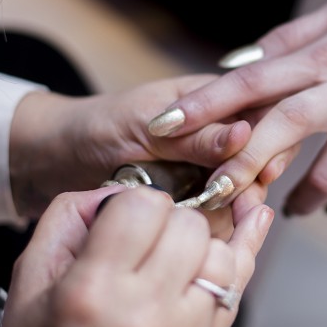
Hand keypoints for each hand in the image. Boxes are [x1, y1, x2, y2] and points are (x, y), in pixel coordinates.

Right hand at [0, 185, 273, 326]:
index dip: (134, 202)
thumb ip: (71, 217)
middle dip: (169, 221)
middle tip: (145, 242)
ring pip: (221, 253)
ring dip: (200, 244)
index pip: (143, 207)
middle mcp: (144, 315)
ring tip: (171, 257)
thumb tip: (121, 189)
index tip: (125, 218)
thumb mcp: (32, 278)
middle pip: (189, 226)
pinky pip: (241, 284)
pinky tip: (254, 218)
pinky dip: (247, 247)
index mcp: (92, 292)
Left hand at [8, 74, 265, 218]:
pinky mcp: (199, 195)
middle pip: (267, 154)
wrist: (57, 159)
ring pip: (250, 186)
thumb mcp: (147, 125)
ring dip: (238, 203)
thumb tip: (246, 134)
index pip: (266, 113)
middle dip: (256, 178)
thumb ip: (197, 134)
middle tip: (236, 199)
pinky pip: (225, 210)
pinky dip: (219, 220)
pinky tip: (205, 227)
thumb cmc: (98, 126)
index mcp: (216, 99)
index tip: (259, 171)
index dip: (270, 141)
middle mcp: (221, 132)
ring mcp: (211, 165)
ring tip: (214, 213)